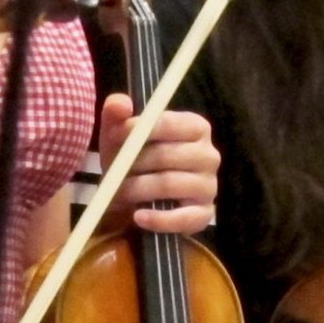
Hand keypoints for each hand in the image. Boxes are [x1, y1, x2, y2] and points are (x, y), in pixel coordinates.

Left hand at [99, 94, 219, 234]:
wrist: (134, 199)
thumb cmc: (131, 160)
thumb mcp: (119, 137)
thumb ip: (116, 115)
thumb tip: (120, 103)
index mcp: (195, 127)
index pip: (170, 123)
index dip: (140, 129)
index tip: (117, 135)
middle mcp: (209, 154)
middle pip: (167, 155)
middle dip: (134, 163)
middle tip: (114, 171)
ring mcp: (210, 186)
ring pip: (170, 184)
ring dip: (138, 190)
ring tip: (119, 193)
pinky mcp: (205, 214)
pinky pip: (183, 218)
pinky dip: (158, 219)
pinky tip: (138, 217)